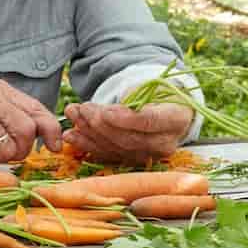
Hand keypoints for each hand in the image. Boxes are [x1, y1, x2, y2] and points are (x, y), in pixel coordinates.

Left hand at [61, 102, 194, 164]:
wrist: (171, 110)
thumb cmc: (163, 93)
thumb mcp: (156, 86)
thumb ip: (137, 94)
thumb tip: (112, 106)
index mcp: (176, 119)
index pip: (150, 122)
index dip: (125, 118)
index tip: (105, 111)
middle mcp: (165, 143)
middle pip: (129, 137)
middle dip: (101, 124)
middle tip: (82, 109)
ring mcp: (149, 155)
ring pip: (116, 147)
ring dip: (90, 132)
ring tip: (73, 116)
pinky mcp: (133, 161)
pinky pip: (108, 155)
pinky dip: (88, 145)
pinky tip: (72, 136)